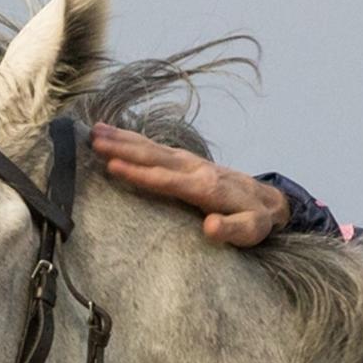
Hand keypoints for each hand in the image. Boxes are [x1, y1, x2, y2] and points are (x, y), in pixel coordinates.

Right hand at [90, 123, 291, 246]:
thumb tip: (210, 227)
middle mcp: (195, 169)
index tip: (112, 166)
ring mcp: (190, 162)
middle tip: (94, 140)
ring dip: (124, 139)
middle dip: (123, 148)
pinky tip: (115, 133)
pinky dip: (134, 140)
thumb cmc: (257, 219)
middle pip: (154, 157)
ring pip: (152, 147)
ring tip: (95, 131)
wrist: (269, 200)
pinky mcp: (187, 161)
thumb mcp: (251, 230)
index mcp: (206, 188)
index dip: (140, 174)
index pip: (167, 180)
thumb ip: (232, 230)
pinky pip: (156, 148)